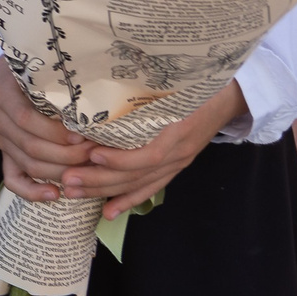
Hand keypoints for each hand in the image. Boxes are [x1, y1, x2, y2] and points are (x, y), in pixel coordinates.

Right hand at [0, 61, 93, 203]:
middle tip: (95, 153)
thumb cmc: (30, 70)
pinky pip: (13, 179)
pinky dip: (33, 192)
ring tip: (88, 169)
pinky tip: (55, 195)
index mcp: (2, 93)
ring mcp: (0, 139)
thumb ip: (58, 84)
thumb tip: (96, 106)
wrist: (3, 77)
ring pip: (28, 164)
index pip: (26, 118)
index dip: (55, 131)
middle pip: (31, 146)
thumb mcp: (39, 69)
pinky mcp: (5, 153)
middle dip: (68, 154)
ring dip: (61, 171)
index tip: (84, 135)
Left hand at [68, 82, 248, 218]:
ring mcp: (179, 161)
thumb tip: (99, 88)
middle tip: (68, 179)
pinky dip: (130, 199)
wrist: (228, 96)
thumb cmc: (195, 84)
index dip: (120, 159)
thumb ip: (142, 88)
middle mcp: (178, 150)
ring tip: (75, 193)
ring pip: (140, 183)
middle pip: (138, 174)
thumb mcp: (173, 83)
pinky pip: (152, 187)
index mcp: (177, 128)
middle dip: (100, 180)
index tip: (91, 155)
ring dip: (106, 191)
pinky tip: (110, 211)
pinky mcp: (177, 165)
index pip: (149, 155)